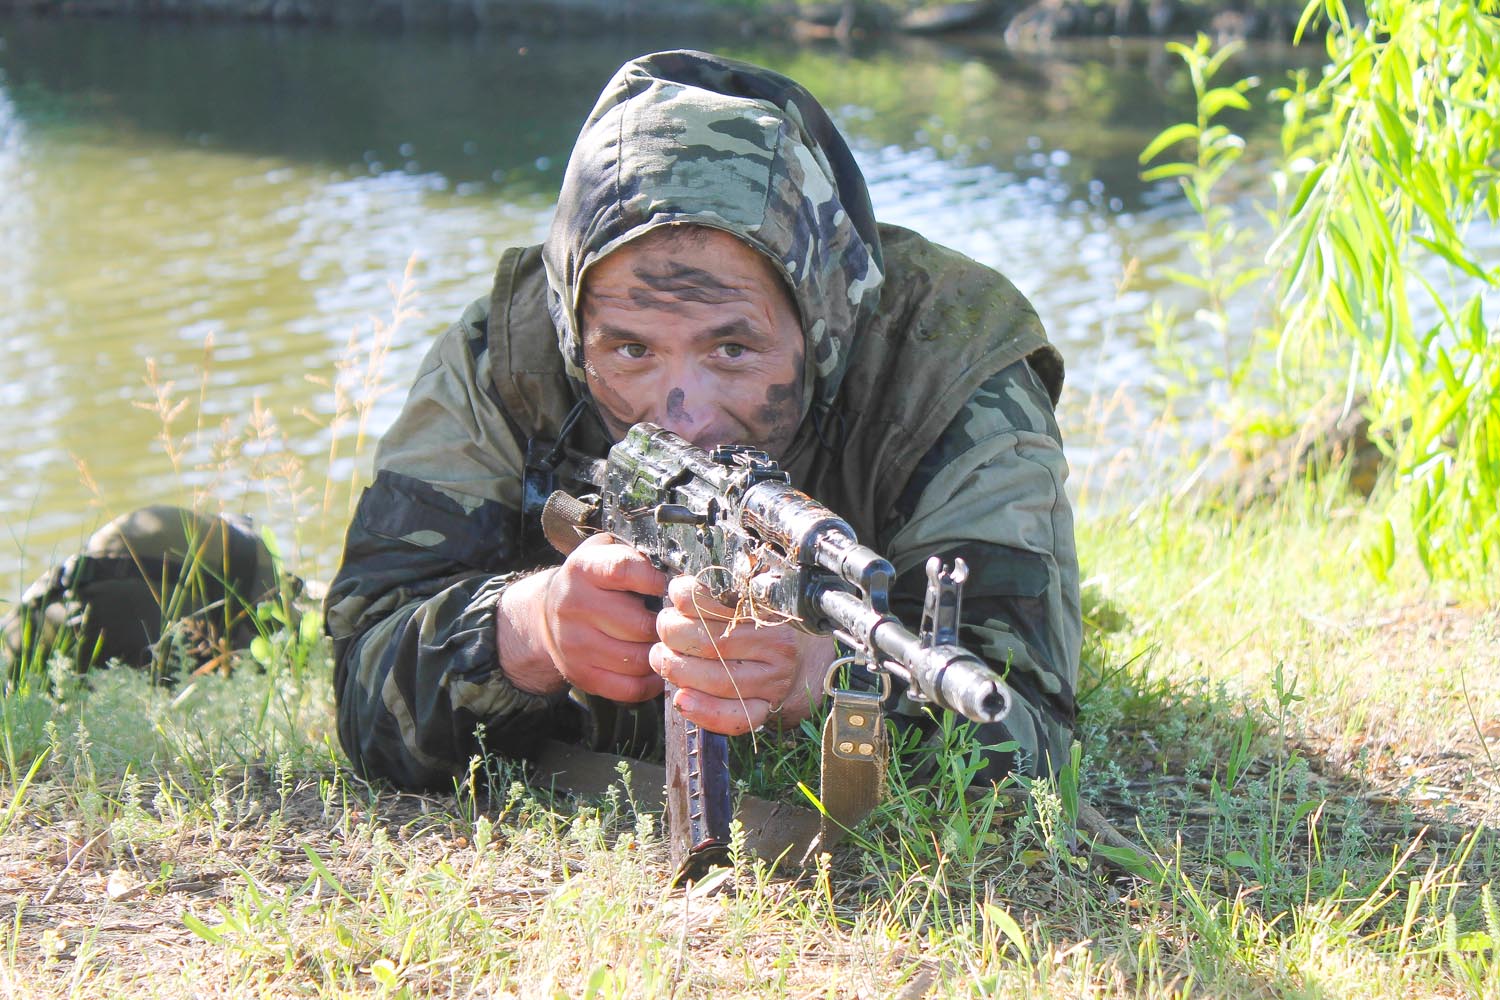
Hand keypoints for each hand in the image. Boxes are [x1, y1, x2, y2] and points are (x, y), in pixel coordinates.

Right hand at [498, 532, 666, 702]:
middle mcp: (574, 606)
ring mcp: (575, 645)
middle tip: (673, 621)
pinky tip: (654, 666)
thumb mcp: (605, 552)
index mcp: (583, 569)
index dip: (654, 579)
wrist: (549, 614)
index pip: (623, 570)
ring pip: (637, 659)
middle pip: (639, 624)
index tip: (666, 584)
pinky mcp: (581, 675)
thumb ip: (636, 554)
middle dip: (664, 624)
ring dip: (660, 653)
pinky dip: (650, 682)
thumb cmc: (592, 581)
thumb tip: (676, 573)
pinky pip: (629, 688)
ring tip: (665, 643)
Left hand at [650, 575, 833, 734]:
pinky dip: (703, 711)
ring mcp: (774, 681)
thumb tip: (681, 588)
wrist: (810, 655)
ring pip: (716, 679)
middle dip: (673, 634)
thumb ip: (727, 589)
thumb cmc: (770, 621)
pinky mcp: (768, 709)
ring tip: (663, 658)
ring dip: (676, 670)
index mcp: (772, 610)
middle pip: (709, 643)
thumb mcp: (757, 594)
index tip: (676, 594)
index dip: (687, 596)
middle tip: (665, 629)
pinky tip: (682, 699)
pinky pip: (734, 717)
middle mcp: (777, 646)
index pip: (720, 600)